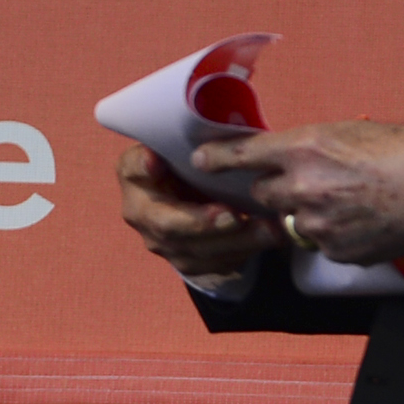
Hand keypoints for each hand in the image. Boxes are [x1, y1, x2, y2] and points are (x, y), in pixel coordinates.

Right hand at [118, 144, 276, 279]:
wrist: (199, 193)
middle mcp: (141, 214)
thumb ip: (179, 140)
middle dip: (203, 223)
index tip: (157, 164)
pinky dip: (246, 251)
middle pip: (167, 225)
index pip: (134, 170)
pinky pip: (216, 263)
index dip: (143, 168)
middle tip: (235, 216)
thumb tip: (164, 152)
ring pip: (197, 251)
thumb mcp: (183, 142)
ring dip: (236, 241)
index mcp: (135, 176)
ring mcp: (163, 243)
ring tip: (269, 230)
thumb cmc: (192, 159)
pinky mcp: (189, 262)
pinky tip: (269, 239)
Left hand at [190, 121, 403, 265]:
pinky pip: (318, 243)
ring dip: (305, 212)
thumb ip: (310, 145)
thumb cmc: (403, 153)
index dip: (217, 158)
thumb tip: (287, 153)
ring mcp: (315, 223)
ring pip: (290, 220)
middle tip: (308, 181)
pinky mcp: (333, 250)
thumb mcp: (350, 132)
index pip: (244, 154)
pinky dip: (332, 234)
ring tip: (345, 201)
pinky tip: (359, 221)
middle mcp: (302, 185)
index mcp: (305, 147)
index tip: (201, 161)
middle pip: (263, 191)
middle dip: (277, 187)